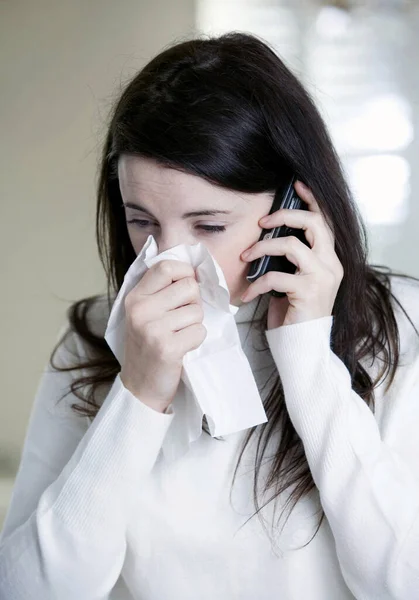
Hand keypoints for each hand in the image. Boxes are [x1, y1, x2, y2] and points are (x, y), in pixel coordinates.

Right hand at [120, 260, 205, 411]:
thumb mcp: (144, 313)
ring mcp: (152, 328)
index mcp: (135, 297)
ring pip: (197, 310)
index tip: (185, 287)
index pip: (166, 266)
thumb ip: (161, 290)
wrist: (140, 387)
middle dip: (193, 303)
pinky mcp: (167, 347)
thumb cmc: (148, 346)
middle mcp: (141, 309)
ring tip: (178, 336)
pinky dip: (196, 341)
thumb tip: (193, 270)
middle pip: (189, 287)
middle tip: (180, 320)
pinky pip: (199, 331)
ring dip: (194, 324)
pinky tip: (182, 348)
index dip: (184, 273)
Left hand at [240, 181, 343, 329]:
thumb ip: (292, 258)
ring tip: (246, 257)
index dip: (312, 200)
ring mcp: (322, 278)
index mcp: (330, 259)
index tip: (296, 185)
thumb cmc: (295, 312)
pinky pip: (275, 277)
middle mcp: (331, 265)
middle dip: (285, 215)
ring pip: (292, 245)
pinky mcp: (308, 292)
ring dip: (263, 247)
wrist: (302, 345)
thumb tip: (269, 234)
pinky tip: (247, 294)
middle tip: (262, 222)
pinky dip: (256, 284)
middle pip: (314, 224)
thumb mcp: (295, 279)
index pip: (326, 221)